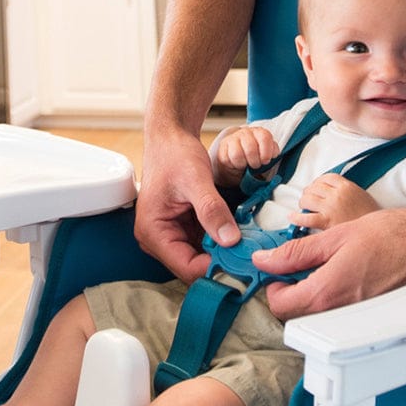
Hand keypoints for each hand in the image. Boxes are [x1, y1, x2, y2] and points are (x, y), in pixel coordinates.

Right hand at [137, 127, 239, 283]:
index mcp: (153, 233)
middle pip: (194, 267)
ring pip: (203, 257)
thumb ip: (212, 210)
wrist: (171, 137)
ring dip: (225, 252)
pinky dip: (223, 240)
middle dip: (223, 262)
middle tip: (252, 255)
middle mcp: (159, 239)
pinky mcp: (184, 228)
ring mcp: (172, 235)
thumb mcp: (195, 180)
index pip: (187, 268)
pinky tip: (241, 234)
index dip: (216, 268)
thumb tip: (230, 239)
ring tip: (250, 245)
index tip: (243, 263)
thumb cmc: (174, 154)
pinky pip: (206, 243)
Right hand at [212, 126, 279, 185]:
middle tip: (255, 165)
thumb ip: (273, 152)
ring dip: (243, 164)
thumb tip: (274, 153)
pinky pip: (227, 159)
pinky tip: (236, 163)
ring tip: (245, 165)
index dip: (266, 152)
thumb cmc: (255, 155)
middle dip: (254, 162)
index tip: (265, 161)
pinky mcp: (222, 147)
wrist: (238, 157)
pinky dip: (233, 165)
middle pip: (250, 148)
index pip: (264, 137)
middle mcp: (245, 133)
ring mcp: (232, 139)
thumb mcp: (266, 153)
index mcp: (259, 132)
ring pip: (237, 154)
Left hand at [254, 206, 405, 318]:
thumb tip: (264, 259)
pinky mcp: (372, 319)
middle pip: (298, 317)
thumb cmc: (388, 236)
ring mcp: (358, 320)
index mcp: (328, 292)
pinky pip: (341, 317)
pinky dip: (333, 301)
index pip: (280, 307)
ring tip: (323, 270)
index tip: (278, 270)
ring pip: (319, 318)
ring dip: (311, 298)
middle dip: (290, 294)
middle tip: (298, 269)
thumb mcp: (333, 237)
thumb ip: (295, 253)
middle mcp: (342, 314)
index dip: (272, 287)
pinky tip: (344, 278)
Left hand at [289, 173, 378, 230]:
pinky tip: (293, 218)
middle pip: (314, 187)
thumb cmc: (370, 218)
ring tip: (305, 208)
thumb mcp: (361, 196)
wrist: (377, 236)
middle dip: (309, 193)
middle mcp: (338, 194)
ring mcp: (332, 207)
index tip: (316, 188)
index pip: (326, 177)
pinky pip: (306, 218)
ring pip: (307, 199)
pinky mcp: (327, 222)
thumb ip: (346, 191)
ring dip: (303, 203)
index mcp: (348, 186)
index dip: (318, 182)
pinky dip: (296, 218)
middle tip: (308, 200)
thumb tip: (330, 190)